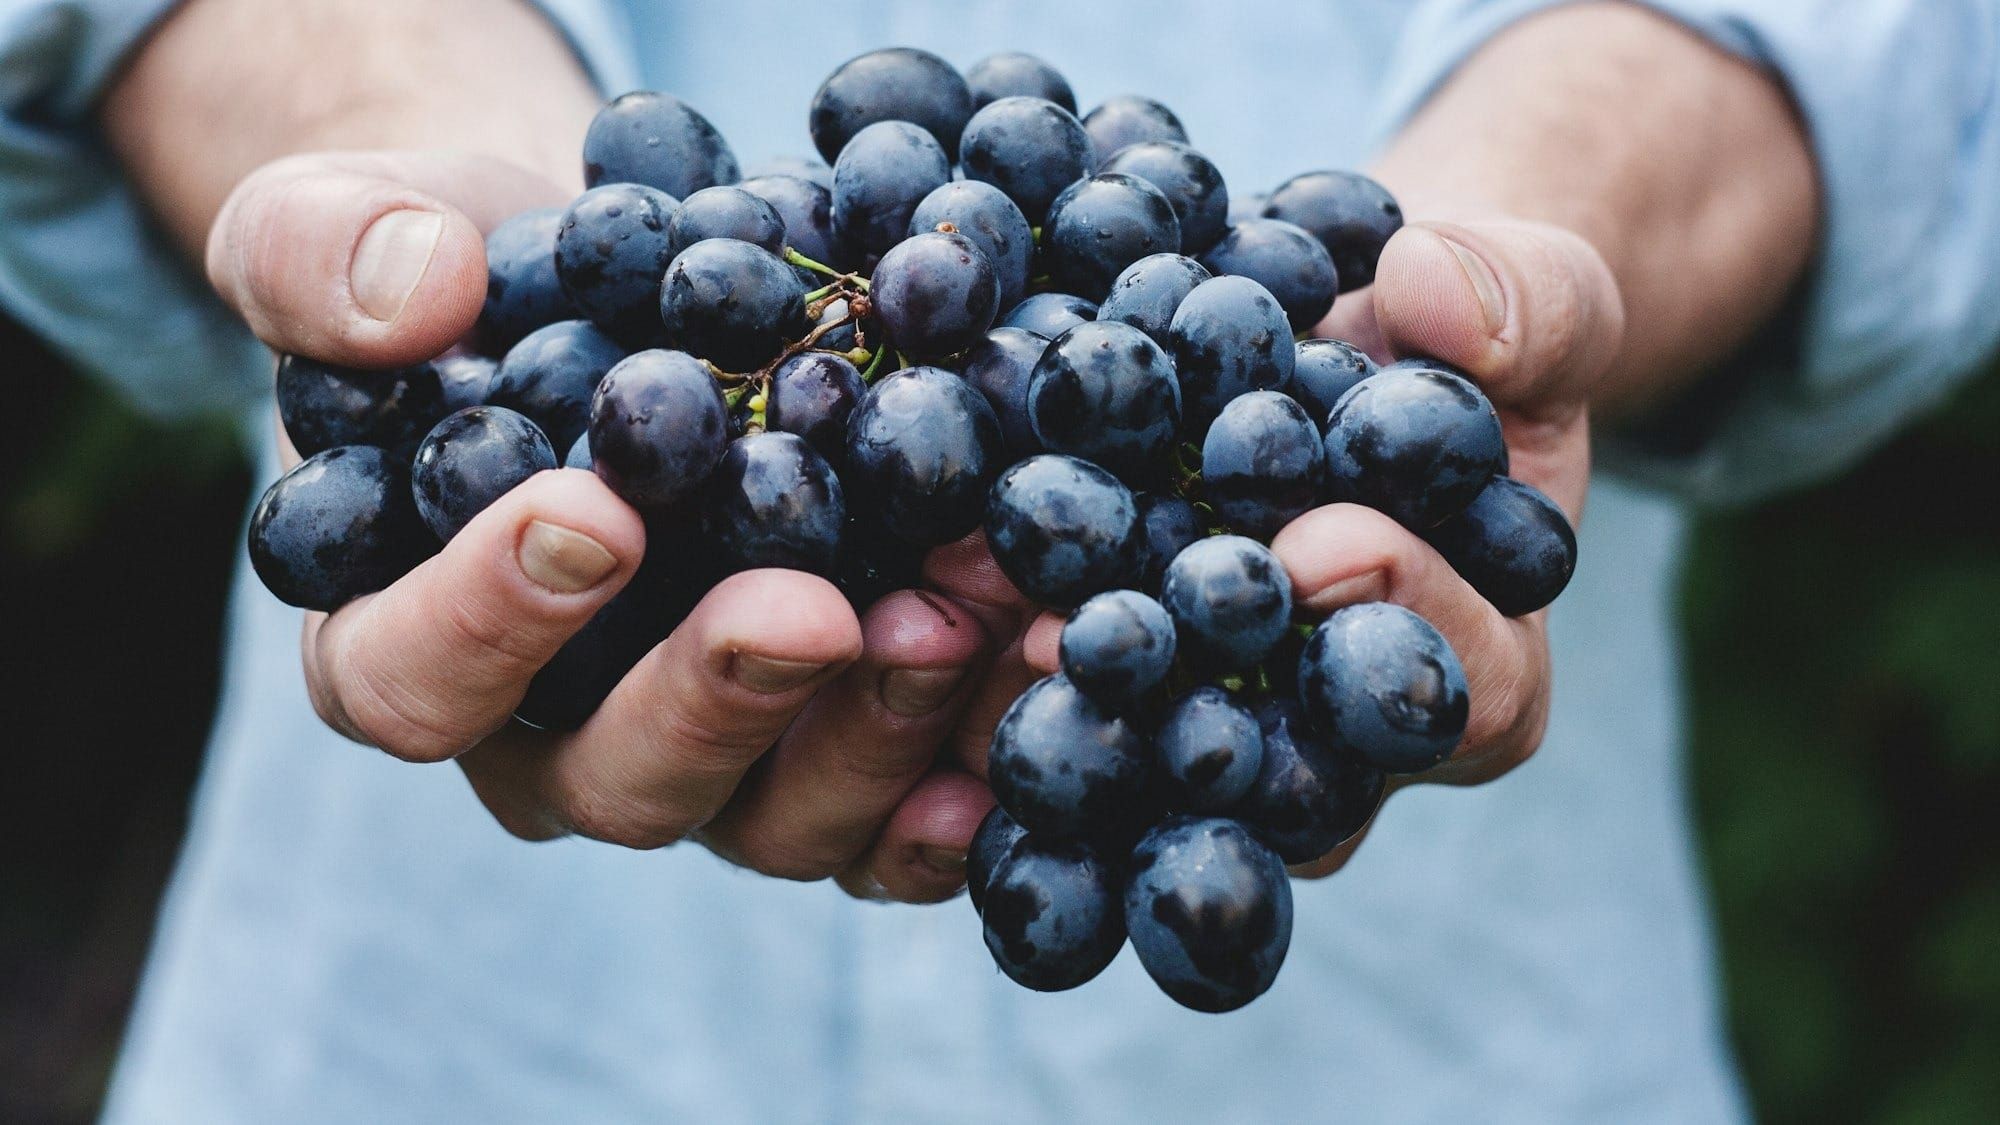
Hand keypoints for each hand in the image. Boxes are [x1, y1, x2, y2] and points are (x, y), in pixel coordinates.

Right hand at [209, 149, 1004, 900]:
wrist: (622, 301)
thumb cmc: (470, 284)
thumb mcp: (353, 227)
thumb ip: (327, 257)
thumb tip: (414, 297)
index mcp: (405, 643)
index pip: (411, 681)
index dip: (487, 621)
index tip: (592, 515)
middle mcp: (553, 741)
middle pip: (618, 781)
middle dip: (721, 698)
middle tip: (812, 610)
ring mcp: (708, 763)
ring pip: (777, 816)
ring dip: (878, 730)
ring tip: (965, 614)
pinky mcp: (829, 755)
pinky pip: (894, 817)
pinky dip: (969, 773)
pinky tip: (1033, 693)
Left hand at [1007, 214, 1623, 875]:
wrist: (1358, 347)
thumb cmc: (1468, 341)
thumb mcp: (1537, 299)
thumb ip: (1524, 304)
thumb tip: (1430, 292)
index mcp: (1482, 670)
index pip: (1465, 689)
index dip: (1402, 619)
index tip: (1319, 543)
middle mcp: (1345, 741)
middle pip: (1286, 766)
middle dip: (1195, 696)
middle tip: (1099, 631)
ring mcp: (1226, 727)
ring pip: (1155, 759)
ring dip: (1066, 698)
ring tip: (981, 614)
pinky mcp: (1125, 689)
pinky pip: (1066, 700)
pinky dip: (990, 651)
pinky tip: (919, 596)